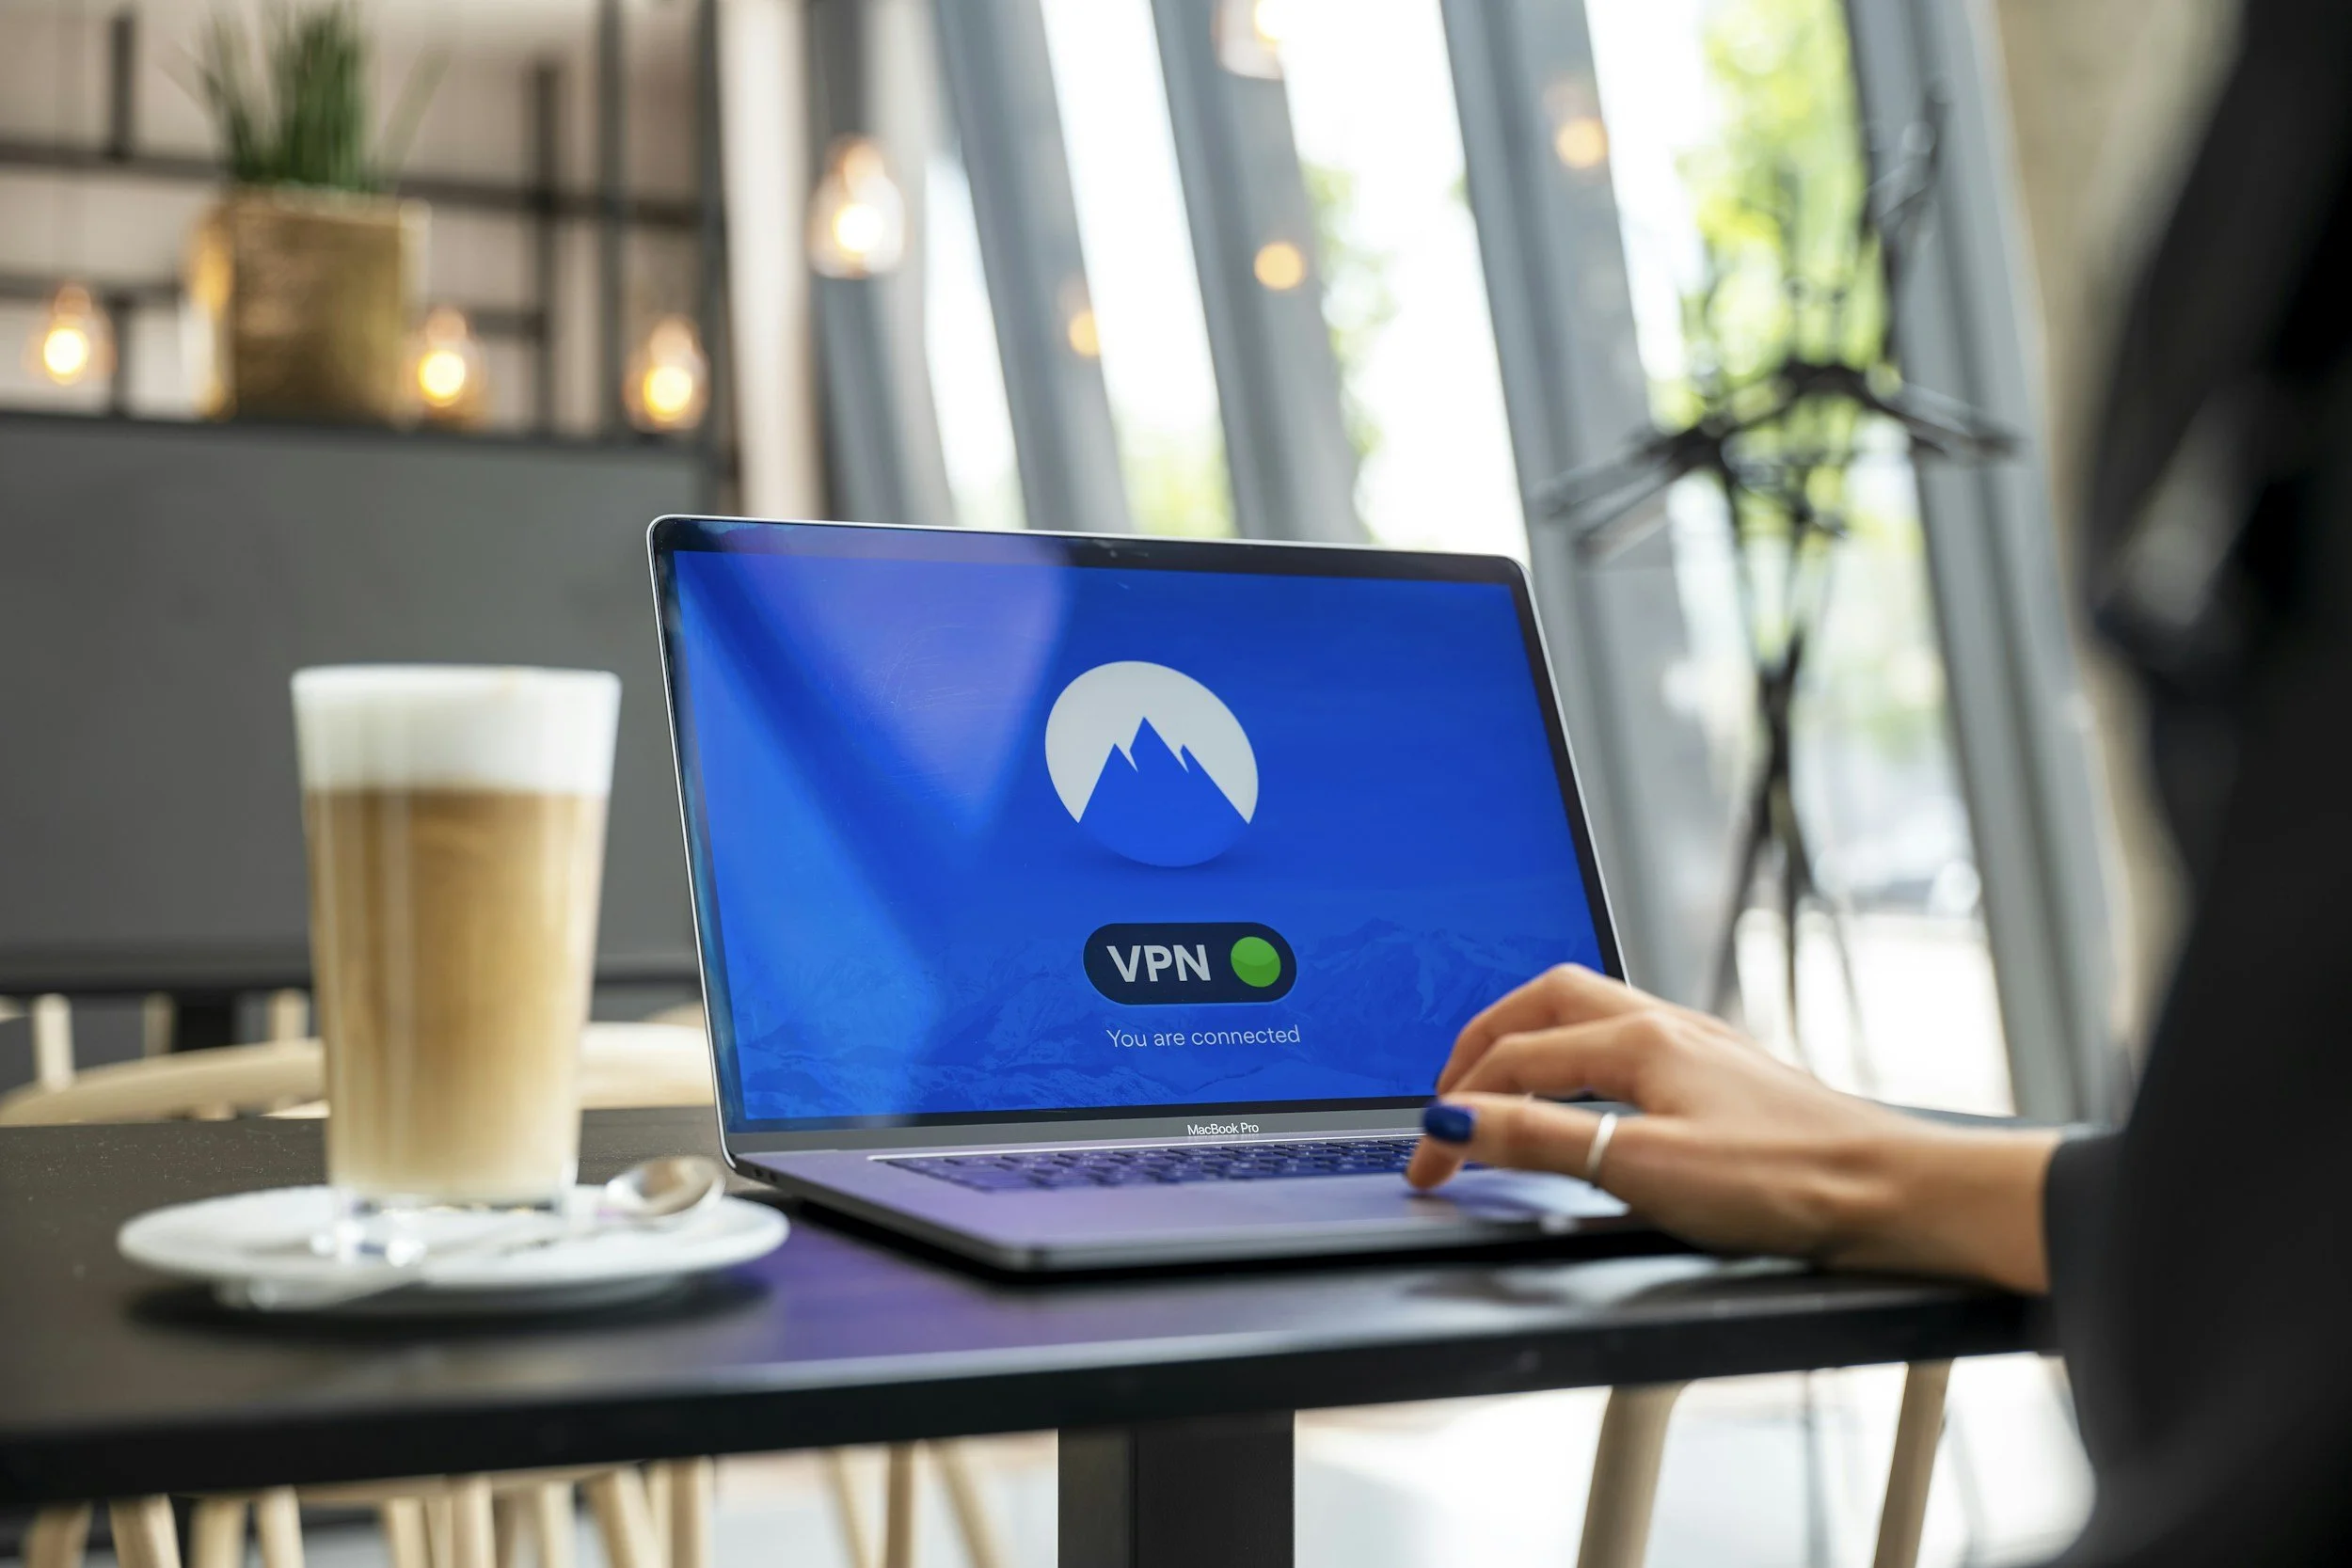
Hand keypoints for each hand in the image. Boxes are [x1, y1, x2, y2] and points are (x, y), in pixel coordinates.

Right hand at [1406, 965, 2060, 1291]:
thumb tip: (1456, 1118)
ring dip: (1531, 1039)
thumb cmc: (1786, 1182)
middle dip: (1482, 1040)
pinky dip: (1580, 1057)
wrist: (1895, 1194)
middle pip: (1545, 1003)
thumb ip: (1540, 1139)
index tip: (1427, 1163)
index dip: (1456, 1110)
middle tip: (1447, 1092)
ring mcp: (1701, 1046)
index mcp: (1638, 1038)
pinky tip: (1592, 1094)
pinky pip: (1629, 1040)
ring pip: (1589, 1013)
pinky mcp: (1727, 1078)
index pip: (1513, 1061)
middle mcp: (1666, 1025)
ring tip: (1501, 1080)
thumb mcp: (1641, 1168)